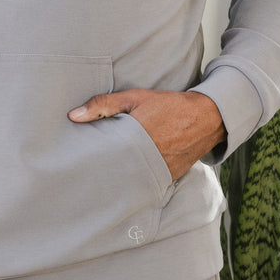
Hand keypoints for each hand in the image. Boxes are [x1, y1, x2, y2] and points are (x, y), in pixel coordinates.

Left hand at [68, 88, 226, 180]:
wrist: (206, 118)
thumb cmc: (168, 105)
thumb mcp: (134, 98)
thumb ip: (103, 105)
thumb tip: (73, 115)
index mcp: (134, 140)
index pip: (104, 158)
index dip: (91, 161)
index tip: (79, 163)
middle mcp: (146, 160)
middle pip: (115, 173)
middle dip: (103, 172)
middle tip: (87, 172)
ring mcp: (159, 172)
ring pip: (130, 179)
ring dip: (120, 176)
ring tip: (106, 174)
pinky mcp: (168, 178)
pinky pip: (147, 182)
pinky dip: (138, 178)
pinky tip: (128, 174)